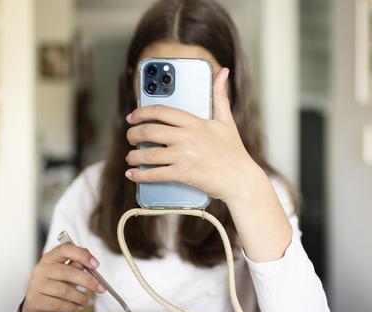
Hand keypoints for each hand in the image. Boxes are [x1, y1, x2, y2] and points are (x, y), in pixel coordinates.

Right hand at [21, 243, 104, 311]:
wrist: (36, 303)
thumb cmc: (55, 284)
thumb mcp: (66, 272)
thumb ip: (77, 266)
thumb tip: (91, 265)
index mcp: (51, 257)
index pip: (65, 249)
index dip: (82, 255)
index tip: (96, 265)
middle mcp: (42, 268)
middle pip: (67, 272)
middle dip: (87, 281)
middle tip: (99, 288)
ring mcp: (37, 284)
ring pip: (63, 290)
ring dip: (80, 297)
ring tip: (88, 301)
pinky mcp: (36, 300)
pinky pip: (57, 304)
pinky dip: (71, 307)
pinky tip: (77, 307)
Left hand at [124, 68, 263, 203]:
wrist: (241, 180)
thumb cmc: (234, 151)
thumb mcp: (226, 121)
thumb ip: (220, 96)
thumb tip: (222, 71)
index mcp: (195, 122)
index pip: (161, 112)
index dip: (141, 112)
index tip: (132, 117)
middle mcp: (187, 137)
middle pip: (149, 131)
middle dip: (133, 134)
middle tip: (130, 137)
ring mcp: (184, 156)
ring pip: (148, 154)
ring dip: (134, 155)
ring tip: (130, 157)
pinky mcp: (182, 173)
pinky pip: (154, 173)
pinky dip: (139, 175)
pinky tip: (132, 174)